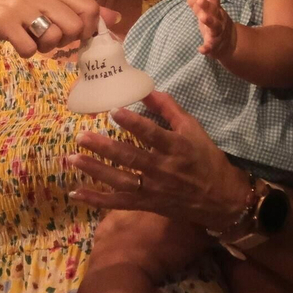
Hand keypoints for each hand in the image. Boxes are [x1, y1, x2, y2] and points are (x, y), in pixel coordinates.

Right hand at [0, 0, 118, 58]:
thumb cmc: (14, 14)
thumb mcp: (47, 6)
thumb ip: (80, 11)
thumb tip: (116, 18)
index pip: (89, 8)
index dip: (89, 29)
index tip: (76, 37)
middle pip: (75, 27)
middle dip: (65, 41)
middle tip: (48, 38)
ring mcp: (21, 6)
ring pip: (54, 38)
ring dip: (44, 47)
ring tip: (31, 38)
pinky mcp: (4, 22)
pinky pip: (29, 49)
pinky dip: (25, 52)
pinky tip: (16, 43)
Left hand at [67, 90, 250, 231]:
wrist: (220, 198)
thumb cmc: (206, 159)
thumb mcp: (193, 129)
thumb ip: (169, 109)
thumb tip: (147, 89)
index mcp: (176, 148)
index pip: (152, 134)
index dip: (133, 123)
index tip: (113, 111)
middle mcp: (163, 169)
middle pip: (130, 158)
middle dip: (104, 147)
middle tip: (81, 136)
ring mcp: (153, 189)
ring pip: (120, 180)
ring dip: (94, 170)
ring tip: (72, 158)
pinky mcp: (147, 204)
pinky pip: (118, 203)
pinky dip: (97, 200)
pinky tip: (75, 193)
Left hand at [187, 0, 235, 59]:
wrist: (230, 45)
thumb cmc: (215, 25)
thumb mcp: (206, 14)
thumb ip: (197, 5)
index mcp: (216, 11)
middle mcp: (219, 20)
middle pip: (214, 12)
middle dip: (207, 6)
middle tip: (200, 0)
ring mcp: (218, 33)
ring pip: (215, 27)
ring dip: (209, 22)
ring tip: (202, 17)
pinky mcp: (215, 45)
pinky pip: (211, 47)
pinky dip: (206, 48)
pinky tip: (201, 49)